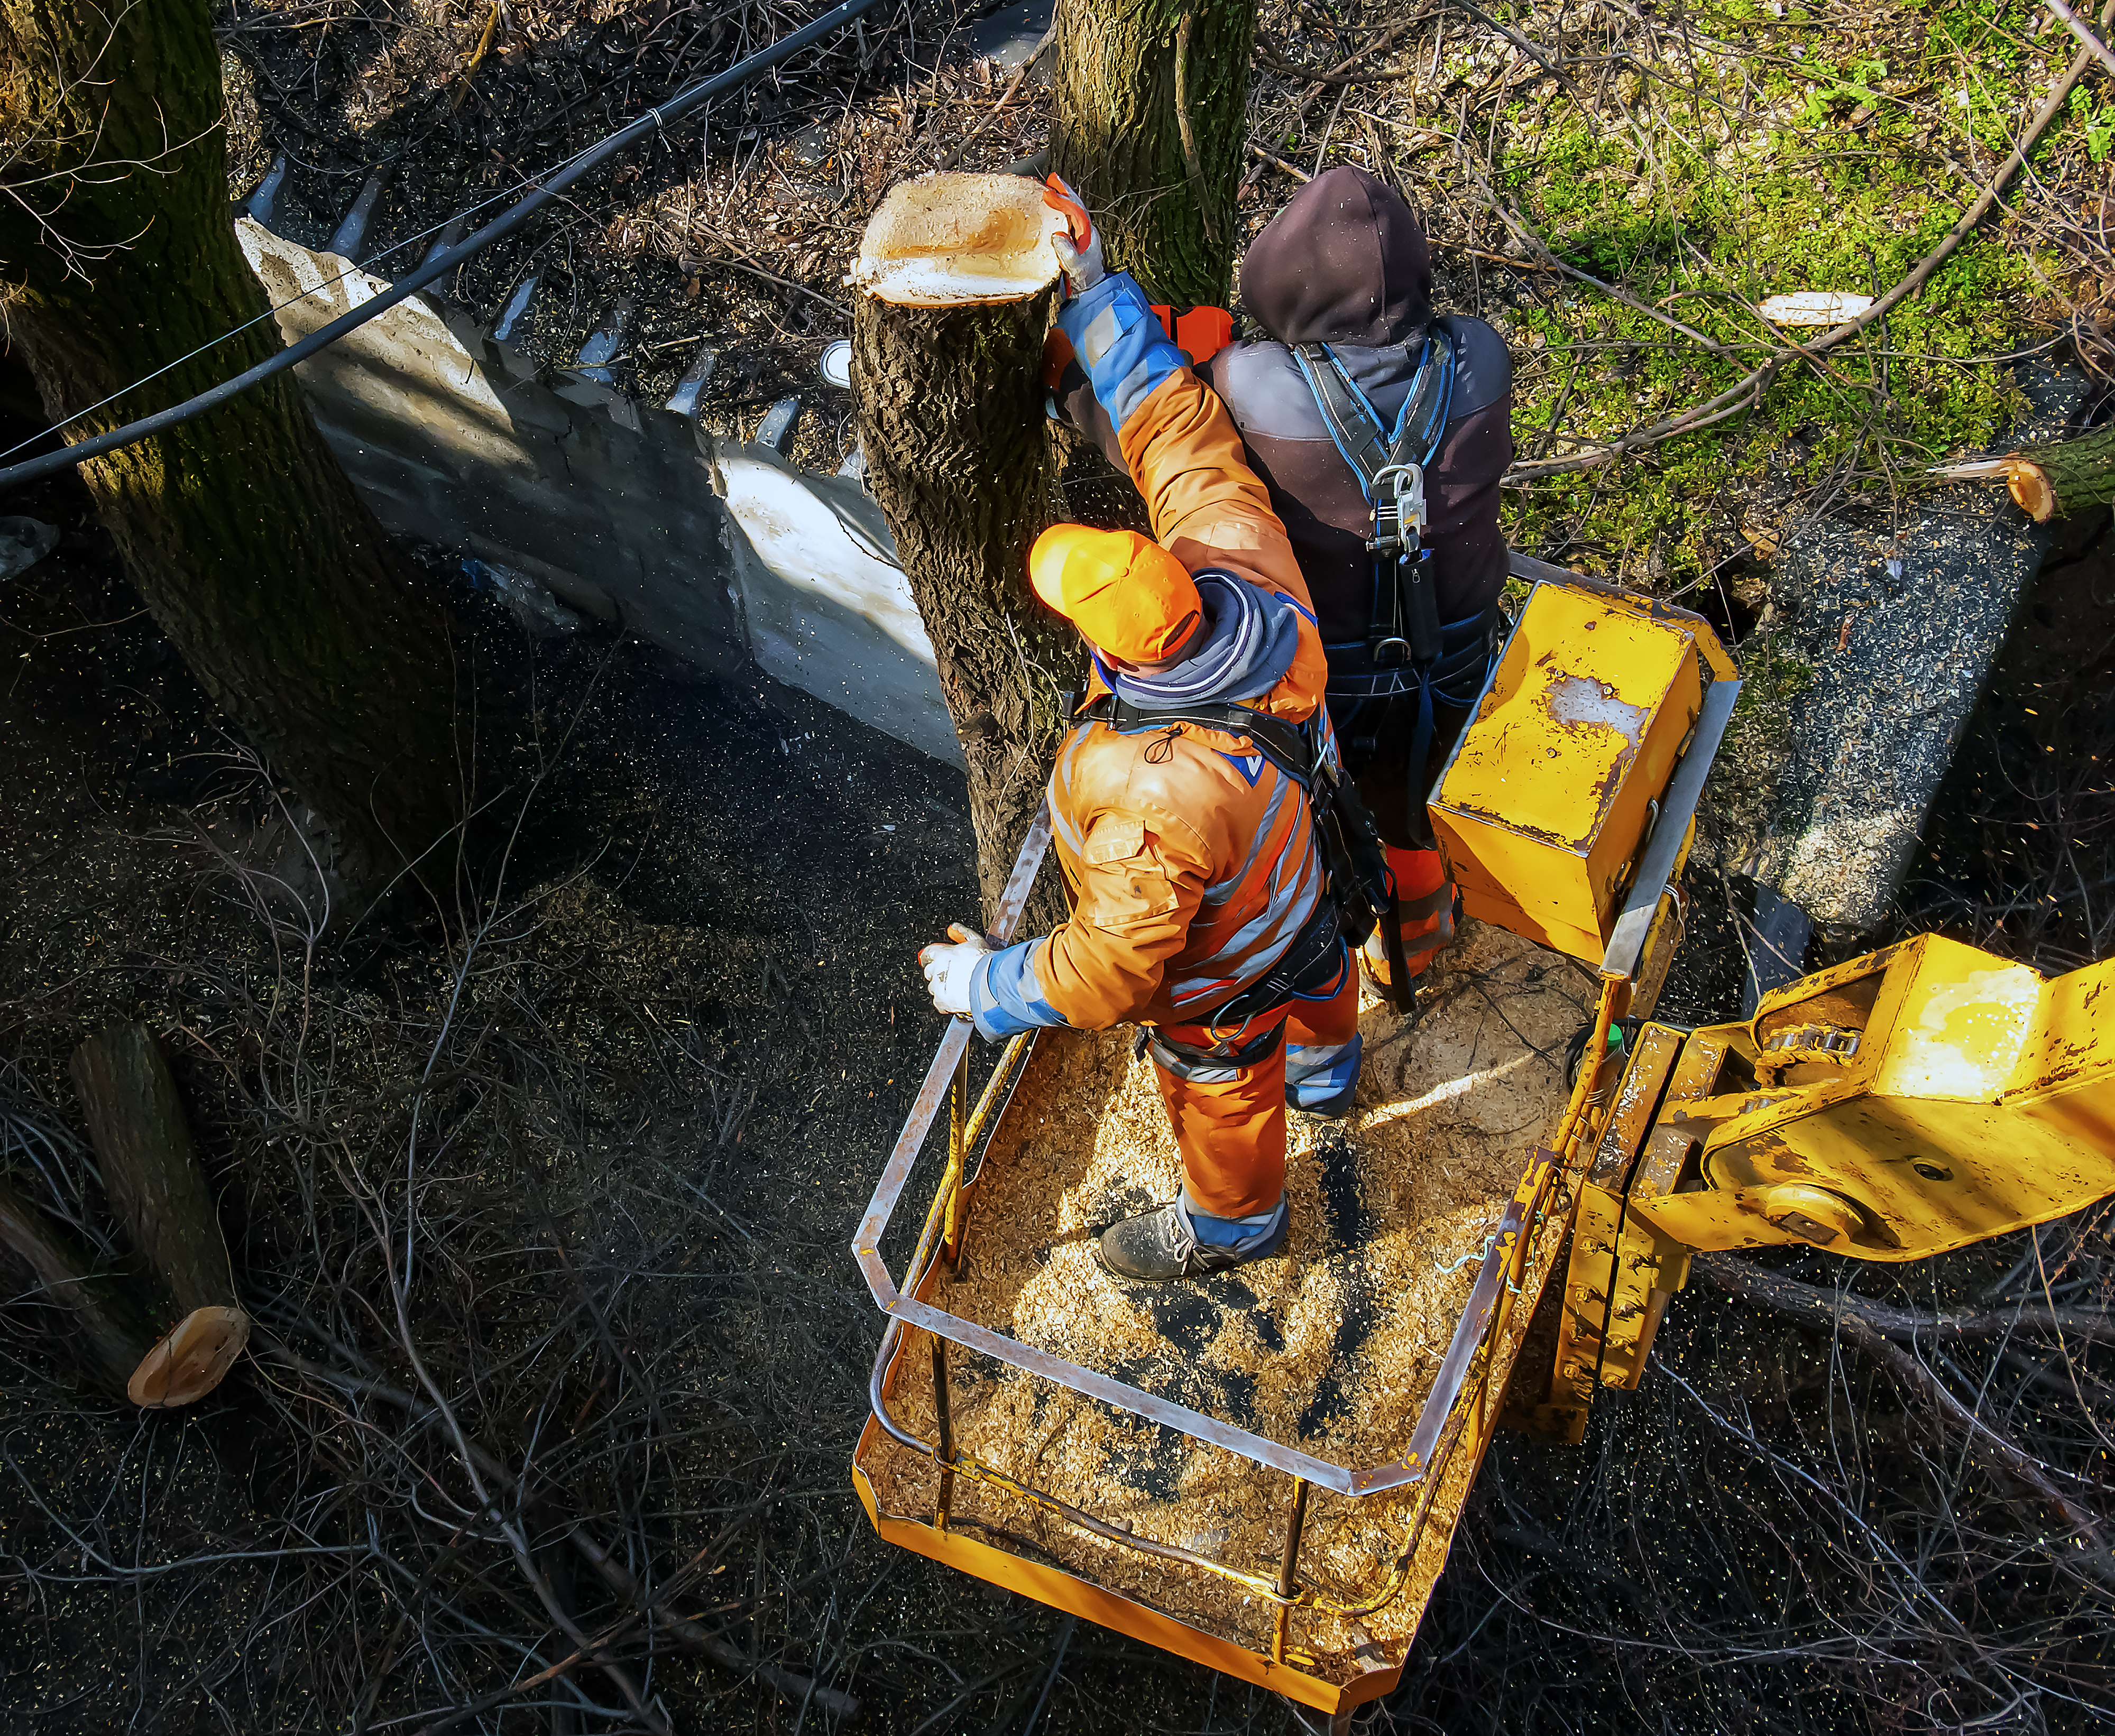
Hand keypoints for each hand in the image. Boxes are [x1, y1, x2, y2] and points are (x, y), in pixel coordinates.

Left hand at [919, 923, 989, 1018]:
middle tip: (953, 974)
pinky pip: (939, 1003)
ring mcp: (938, 986)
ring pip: (934, 987)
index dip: (933, 957)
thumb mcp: (975, 940)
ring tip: (958, 988)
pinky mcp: (941, 1001)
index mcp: (941, 953)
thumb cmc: (984, 961)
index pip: (927, 954)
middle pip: (930, 971)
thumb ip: (962, 933)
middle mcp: (936, 969)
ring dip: (943, 987)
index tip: (937, 959)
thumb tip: (954, 927)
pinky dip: (946, 1002)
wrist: (989, 982)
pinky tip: (957, 999)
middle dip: (939, 972)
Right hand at [1042, 174, 1104, 297]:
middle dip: (1064, 192)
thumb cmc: (1086, 280)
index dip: (1064, 199)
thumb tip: (1057, 235)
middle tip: (1052, 179)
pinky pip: (1066, 222)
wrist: (1090, 292)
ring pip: (1071, 213)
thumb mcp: (1077, 268)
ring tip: (1051, 189)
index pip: (1076, 210)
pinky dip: (1059, 213)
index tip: (1051, 191)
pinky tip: (1051, 210)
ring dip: (1062, 200)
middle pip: (1075, 206)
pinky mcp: (1074, 242)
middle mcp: (1085, 232)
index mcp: (1088, 235)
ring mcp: (1080, 236)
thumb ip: (1068, 253)